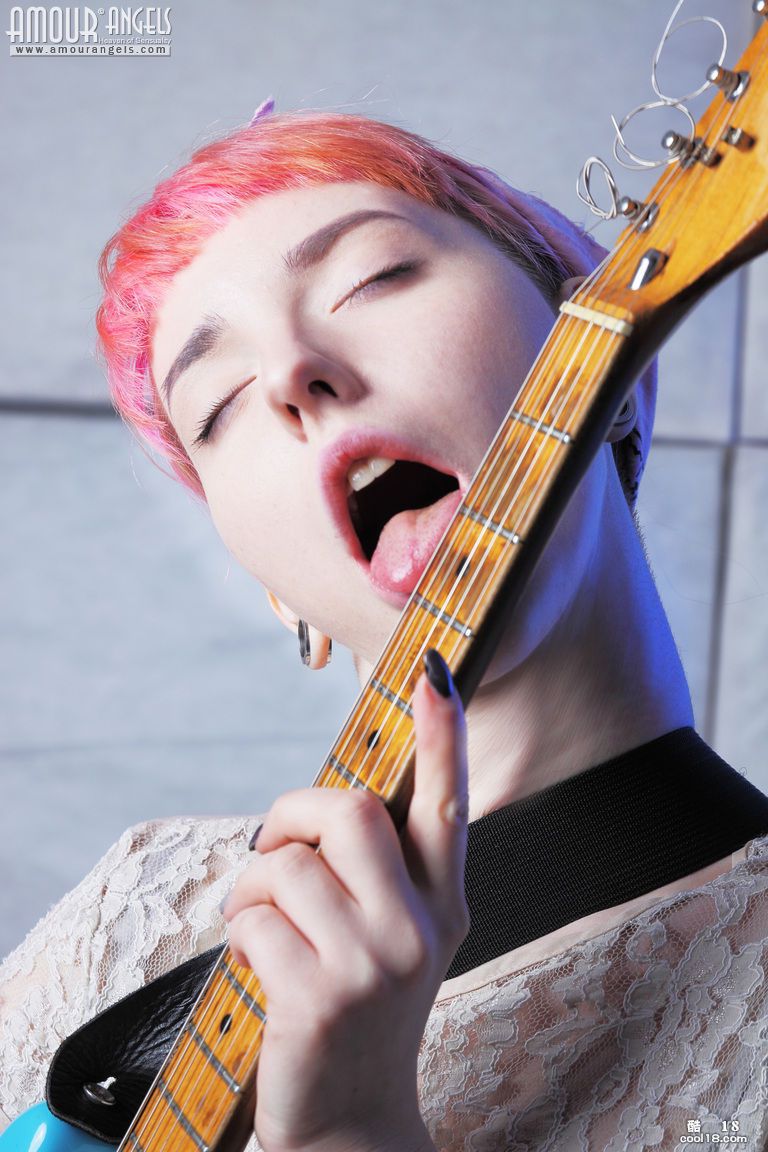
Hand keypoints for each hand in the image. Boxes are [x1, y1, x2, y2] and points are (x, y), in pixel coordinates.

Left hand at [222, 650, 468, 1151]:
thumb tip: (333, 801)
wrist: (351, 1119)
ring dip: (253, 885)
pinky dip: (239, 931)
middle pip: (351, 809)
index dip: (443, 734)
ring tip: (262, 923)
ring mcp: (373, 964)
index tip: (437, 673)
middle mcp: (419, 927)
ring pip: (289, 864)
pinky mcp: (319, 997)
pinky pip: (255, 917)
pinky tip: (256, 963)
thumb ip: (378, 870)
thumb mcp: (392, 938)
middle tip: (277, 845)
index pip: (447, 803)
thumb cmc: (357, 1010)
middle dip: (295, 814)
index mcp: (443, 903)